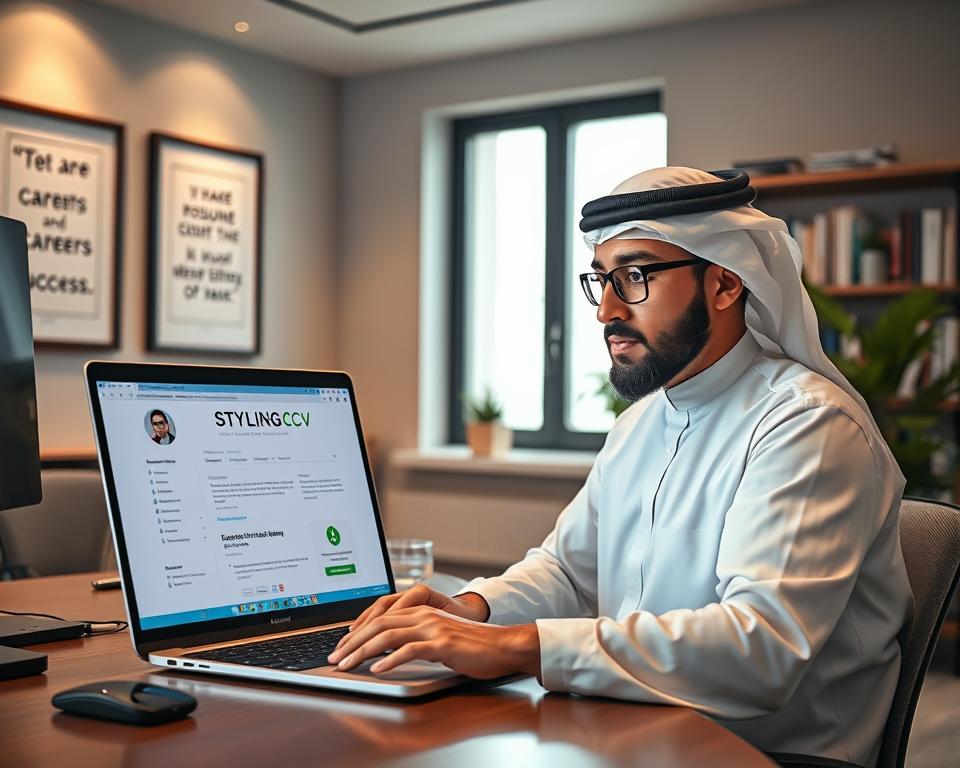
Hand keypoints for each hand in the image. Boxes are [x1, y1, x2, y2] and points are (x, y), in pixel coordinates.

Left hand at [327, 606, 538, 678]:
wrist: (502, 645)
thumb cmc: (472, 646)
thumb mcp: (439, 637)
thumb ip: (415, 638)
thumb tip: (387, 652)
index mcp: (421, 611)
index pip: (380, 618)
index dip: (357, 632)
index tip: (341, 648)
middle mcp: (424, 615)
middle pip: (378, 624)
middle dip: (352, 643)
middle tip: (335, 658)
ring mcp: (433, 628)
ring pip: (388, 636)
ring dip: (362, 652)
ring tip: (347, 665)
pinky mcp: (442, 644)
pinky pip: (409, 650)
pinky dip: (389, 660)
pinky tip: (376, 669)